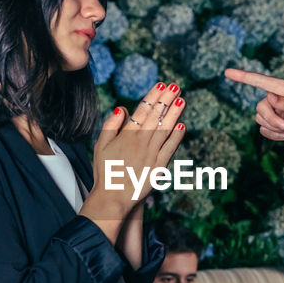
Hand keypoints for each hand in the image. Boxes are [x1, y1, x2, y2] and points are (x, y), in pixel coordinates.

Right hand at [82, 82, 186, 228]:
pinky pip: (170, 148)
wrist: (112, 197)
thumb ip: (111, 126)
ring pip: (165, 129)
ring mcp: (151, 154)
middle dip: (166, 100)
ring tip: (182, 100)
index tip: (161, 85)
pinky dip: (177, 137)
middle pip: (156, 116)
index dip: (153, 97)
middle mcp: (141, 142)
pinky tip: (183, 126)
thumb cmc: (104, 171)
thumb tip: (122, 108)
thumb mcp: (100, 145)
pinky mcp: (159, 167)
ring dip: (175, 114)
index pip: (143, 110)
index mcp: (127, 135)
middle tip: (176, 86)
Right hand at [222, 69, 283, 156]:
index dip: (243, 77)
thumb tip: (269, 97)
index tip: (227, 72)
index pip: (261, 81)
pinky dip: (273, 136)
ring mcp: (276, 113)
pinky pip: (262, 130)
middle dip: (271, 119)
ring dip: (273, 128)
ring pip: (259, 118)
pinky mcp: (274, 126)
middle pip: (260, 106)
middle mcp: (279, 99)